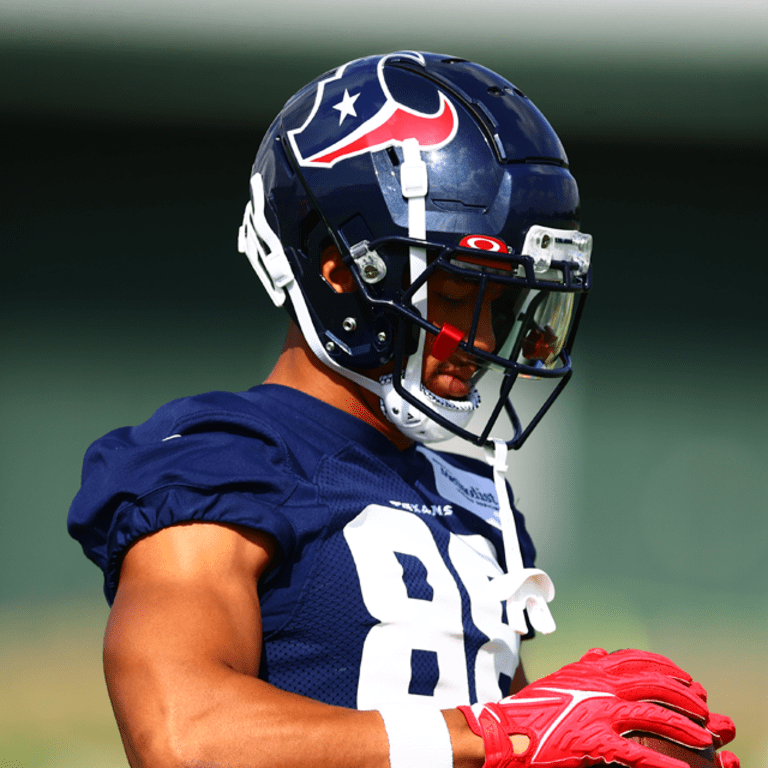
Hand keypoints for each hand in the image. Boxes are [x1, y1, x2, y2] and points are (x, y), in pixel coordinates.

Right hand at [458, 648, 736, 767]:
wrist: (505, 731)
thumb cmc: (532, 708)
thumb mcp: (559, 679)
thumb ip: (583, 667)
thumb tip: (600, 652)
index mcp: (592, 670)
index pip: (638, 661)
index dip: (667, 668)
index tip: (686, 679)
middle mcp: (600, 686)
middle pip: (654, 685)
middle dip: (684, 696)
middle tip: (703, 708)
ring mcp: (599, 713)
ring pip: (654, 717)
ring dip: (684, 728)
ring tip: (704, 738)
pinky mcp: (594, 741)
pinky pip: (638, 754)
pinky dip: (663, 763)